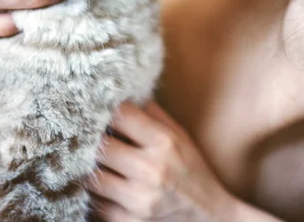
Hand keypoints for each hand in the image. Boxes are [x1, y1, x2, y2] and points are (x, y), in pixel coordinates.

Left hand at [88, 102, 236, 221]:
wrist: (209, 218)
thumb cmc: (193, 172)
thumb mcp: (181, 137)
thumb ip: (154, 116)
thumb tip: (128, 95)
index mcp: (164, 142)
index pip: (121, 115)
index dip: (110, 112)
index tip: (105, 114)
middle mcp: (151, 170)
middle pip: (101, 146)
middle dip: (97, 142)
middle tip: (94, 140)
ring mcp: (140, 200)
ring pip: (94, 177)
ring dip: (94, 170)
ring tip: (100, 165)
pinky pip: (97, 204)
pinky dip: (99, 196)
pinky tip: (108, 189)